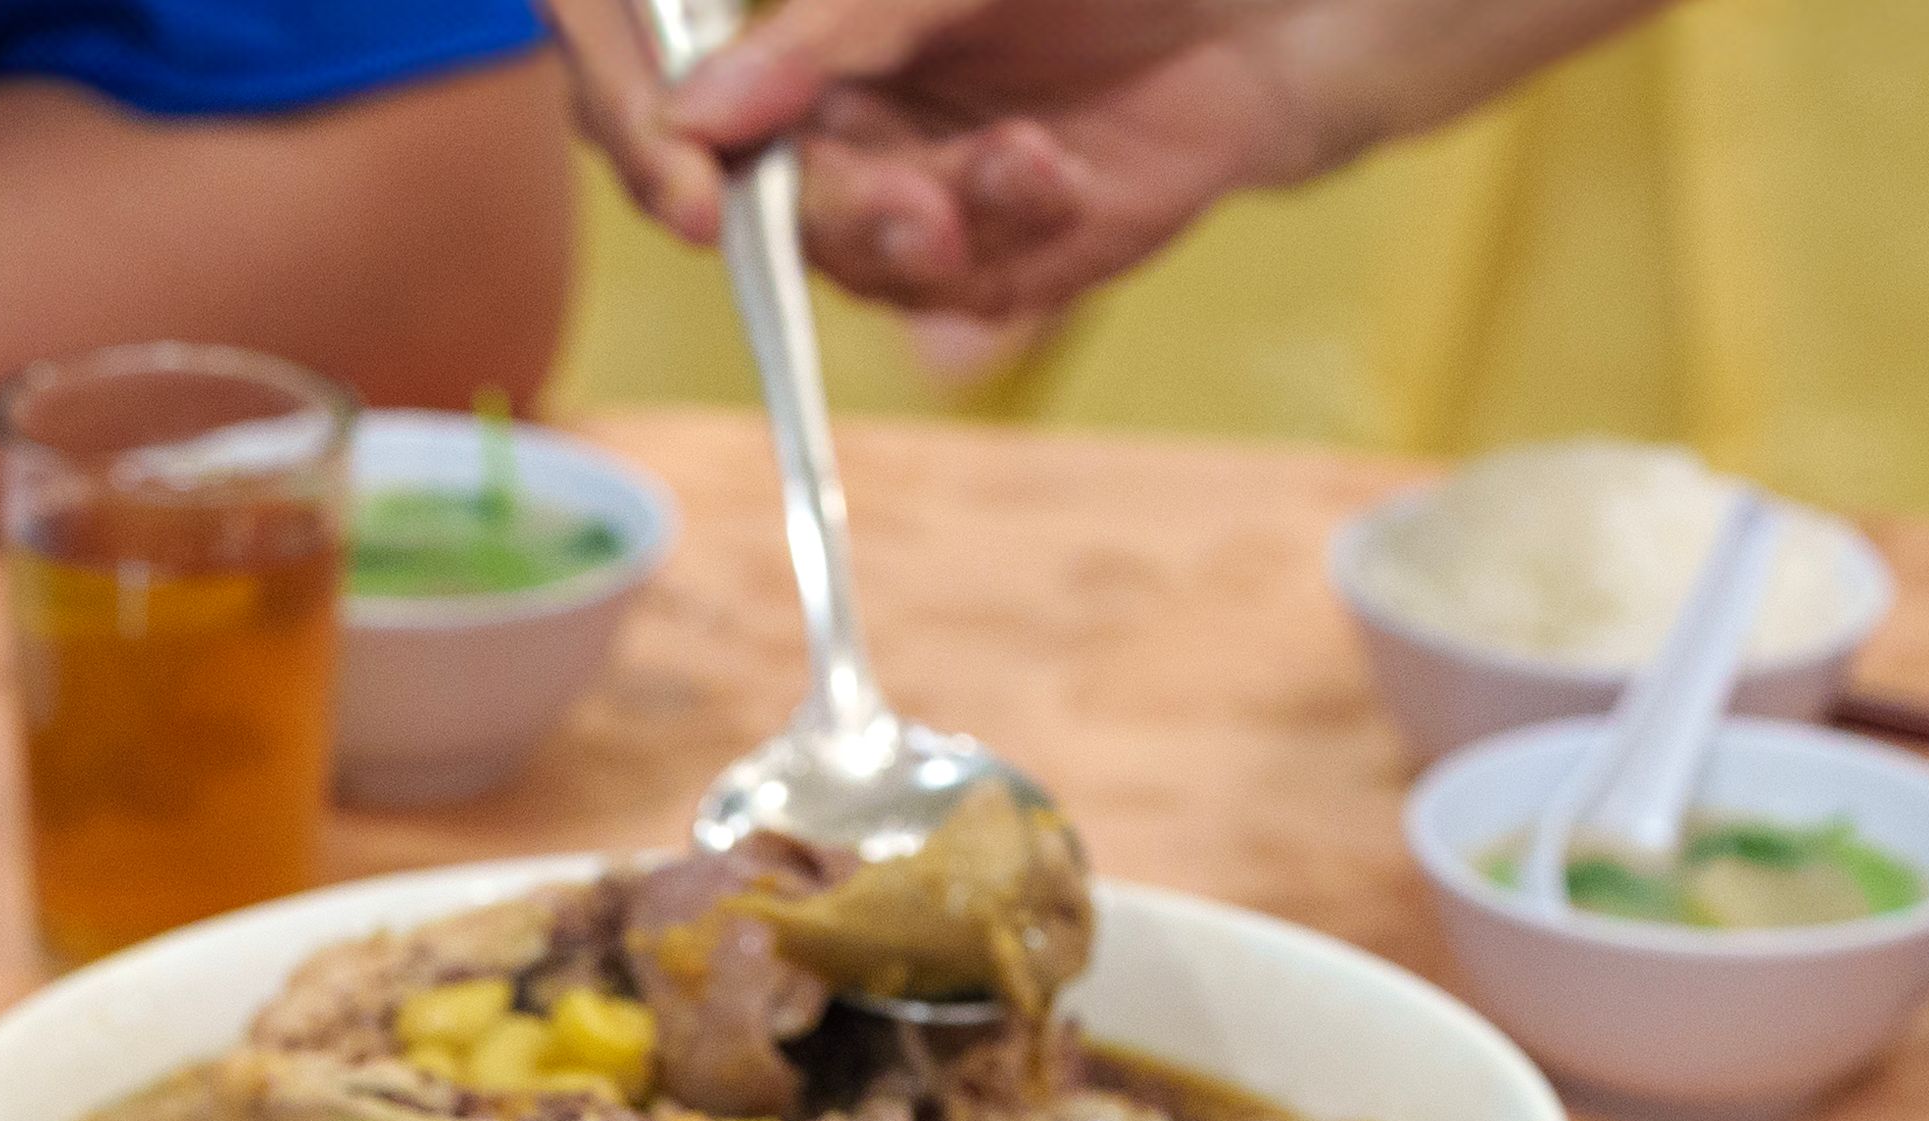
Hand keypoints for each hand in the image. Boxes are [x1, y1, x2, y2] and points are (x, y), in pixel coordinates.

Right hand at [543, 0, 1269, 262]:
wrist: (1252, 11)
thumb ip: (823, 37)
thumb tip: (692, 113)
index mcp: (803, 52)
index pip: (695, 122)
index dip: (676, 162)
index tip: (691, 194)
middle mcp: (841, 133)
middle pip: (778, 215)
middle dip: (848, 211)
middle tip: (917, 204)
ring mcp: (918, 205)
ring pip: (873, 261)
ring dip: (946, 221)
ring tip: (1031, 157)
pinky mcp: (998, 266)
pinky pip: (968, 286)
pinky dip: (1016, 230)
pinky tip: (1064, 173)